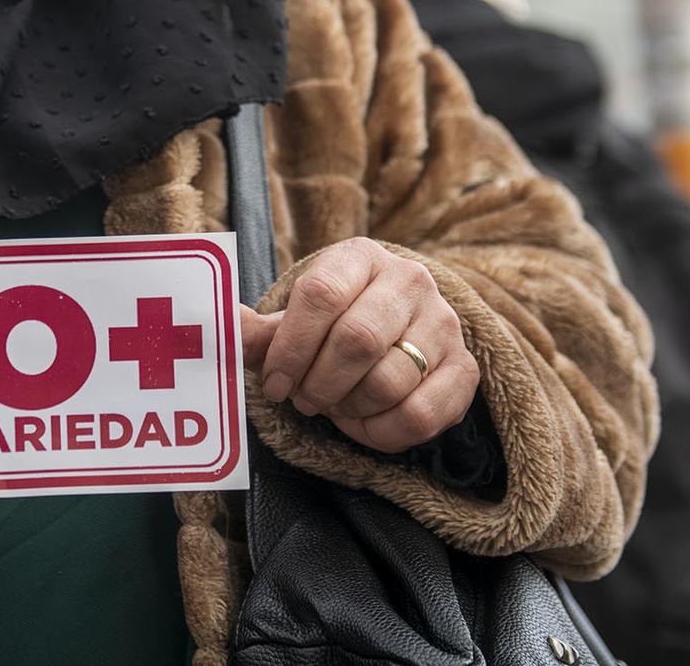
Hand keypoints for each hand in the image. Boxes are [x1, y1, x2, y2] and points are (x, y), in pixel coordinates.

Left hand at [240, 237, 477, 453]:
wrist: (400, 322)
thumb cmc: (334, 321)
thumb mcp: (296, 316)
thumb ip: (261, 329)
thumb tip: (224, 326)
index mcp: (360, 257)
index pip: (321, 294)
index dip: (291, 347)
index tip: (275, 384)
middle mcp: (409, 281)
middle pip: (357, 340)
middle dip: (320, 382)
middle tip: (304, 399)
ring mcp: (444, 323)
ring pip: (390, 381)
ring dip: (350, 407)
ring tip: (335, 405)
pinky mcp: (464, 367)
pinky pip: (423, 414)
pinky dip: (384, 432)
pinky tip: (366, 422)